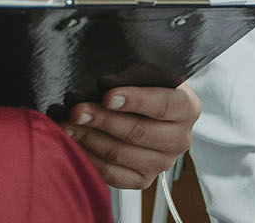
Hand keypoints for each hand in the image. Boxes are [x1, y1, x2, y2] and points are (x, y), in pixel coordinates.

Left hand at [62, 83, 201, 189]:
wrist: (151, 111)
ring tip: (67, 124)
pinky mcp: (143, 180)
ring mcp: (162, 163)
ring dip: (89, 138)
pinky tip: (74, 143)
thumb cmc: (146, 87)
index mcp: (187, 108)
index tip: (108, 96)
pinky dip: (89, 157)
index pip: (163, 105)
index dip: (135, 100)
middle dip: (102, 120)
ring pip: (120, 153)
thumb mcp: (146, 74)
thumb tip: (102, 86)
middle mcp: (179, 139)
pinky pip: (112, 174)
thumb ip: (130, 78)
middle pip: (138, 132)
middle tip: (77, 111)